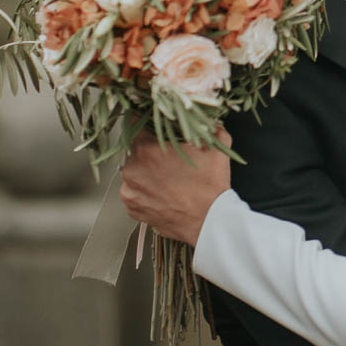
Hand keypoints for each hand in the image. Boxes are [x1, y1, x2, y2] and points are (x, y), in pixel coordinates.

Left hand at [119, 130, 232, 247]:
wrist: (209, 222)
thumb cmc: (210, 186)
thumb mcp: (216, 147)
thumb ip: (210, 128)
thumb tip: (209, 122)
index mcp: (146, 150)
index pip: (135, 123)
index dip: (148, 122)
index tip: (156, 126)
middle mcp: (131, 170)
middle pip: (135, 149)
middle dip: (151, 150)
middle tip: (169, 156)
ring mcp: (129, 192)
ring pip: (134, 172)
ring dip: (147, 171)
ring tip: (168, 177)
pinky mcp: (133, 209)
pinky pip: (135, 192)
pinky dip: (146, 191)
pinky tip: (164, 192)